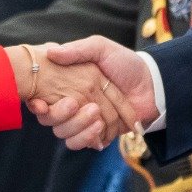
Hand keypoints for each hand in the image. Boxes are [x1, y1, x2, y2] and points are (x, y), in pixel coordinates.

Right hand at [31, 36, 158, 149]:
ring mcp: (86, 119)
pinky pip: (83, 143)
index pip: (44, 99)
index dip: (39, 105)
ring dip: (78, 128)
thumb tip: (50, 52)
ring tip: (96, 116)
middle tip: (75, 104)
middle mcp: (74, 103)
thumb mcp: (101, 48)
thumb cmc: (126, 63)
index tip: (39, 105)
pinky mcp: (99, 133)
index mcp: (69, 85)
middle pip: (52, 120)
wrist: (153, 84)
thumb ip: (77, 50)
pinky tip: (99, 133)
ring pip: (66, 134)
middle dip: (61, 116)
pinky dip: (89, 139)